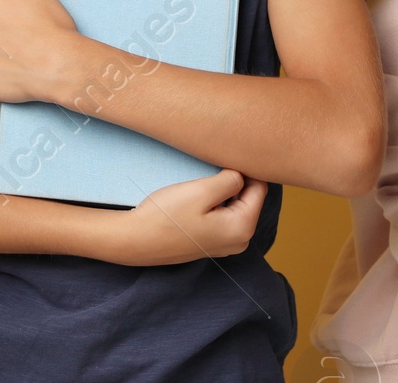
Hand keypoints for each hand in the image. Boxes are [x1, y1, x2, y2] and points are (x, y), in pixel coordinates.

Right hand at [106, 169, 266, 265]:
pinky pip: (226, 214)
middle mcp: (241, 240)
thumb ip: (230, 180)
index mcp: (243, 227)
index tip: (232, 152)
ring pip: (238, 205)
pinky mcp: (212, 242)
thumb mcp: (201, 191)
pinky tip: (203, 191)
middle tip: (217, 160)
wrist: (137, 240)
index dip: (248, 167)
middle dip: (239, 178)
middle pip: (251, 197)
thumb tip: (243, 172)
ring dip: (227, 189)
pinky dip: (220, 200)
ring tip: (208, 174)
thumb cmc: (168, 215)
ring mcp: (227, 244)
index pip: (260, 188)